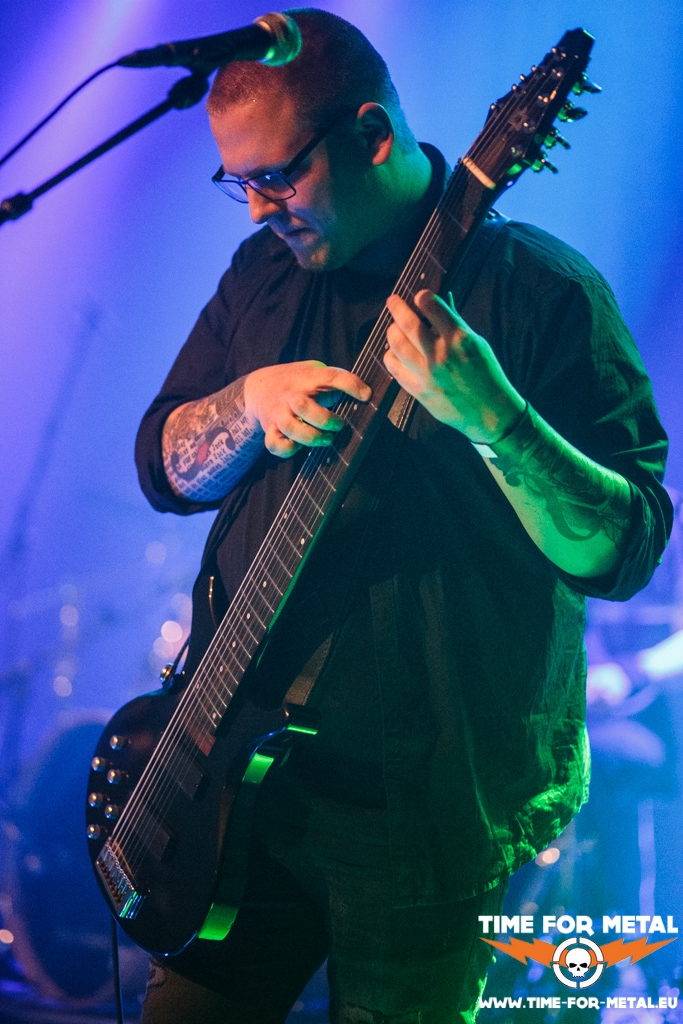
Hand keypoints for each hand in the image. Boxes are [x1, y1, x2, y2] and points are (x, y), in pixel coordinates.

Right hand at [244, 360, 371, 456]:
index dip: (350, 385)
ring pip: (291, 428)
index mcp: (306, 378)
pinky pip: (275, 444)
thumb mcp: (313, 371)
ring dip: (311, 437)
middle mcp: (291, 396)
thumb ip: (334, 379)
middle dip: (325, 420)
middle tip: (339, 425)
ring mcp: (278, 413)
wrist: (257, 389)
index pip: (330, 377)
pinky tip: (299, 445)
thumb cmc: (295, 382)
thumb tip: (363, 394)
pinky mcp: (270, 429)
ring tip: (326, 439)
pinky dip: (288, 449)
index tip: (366, 395)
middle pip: (304, 406)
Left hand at [384, 290, 525, 443]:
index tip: (418, 296)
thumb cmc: (486, 374)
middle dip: (397, 308)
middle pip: (408, 324)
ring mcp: (427, 374)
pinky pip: (395, 370)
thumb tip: (440, 302)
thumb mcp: (477, 344)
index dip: (421, 297)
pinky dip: (390, 357)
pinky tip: (392, 353)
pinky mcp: (419, 391)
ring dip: (391, 332)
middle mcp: (441, 354)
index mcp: (459, 338)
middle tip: (392, 301)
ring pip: (397, 345)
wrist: (490, 412)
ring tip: (393, 328)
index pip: (432, 306)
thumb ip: (455, 324)